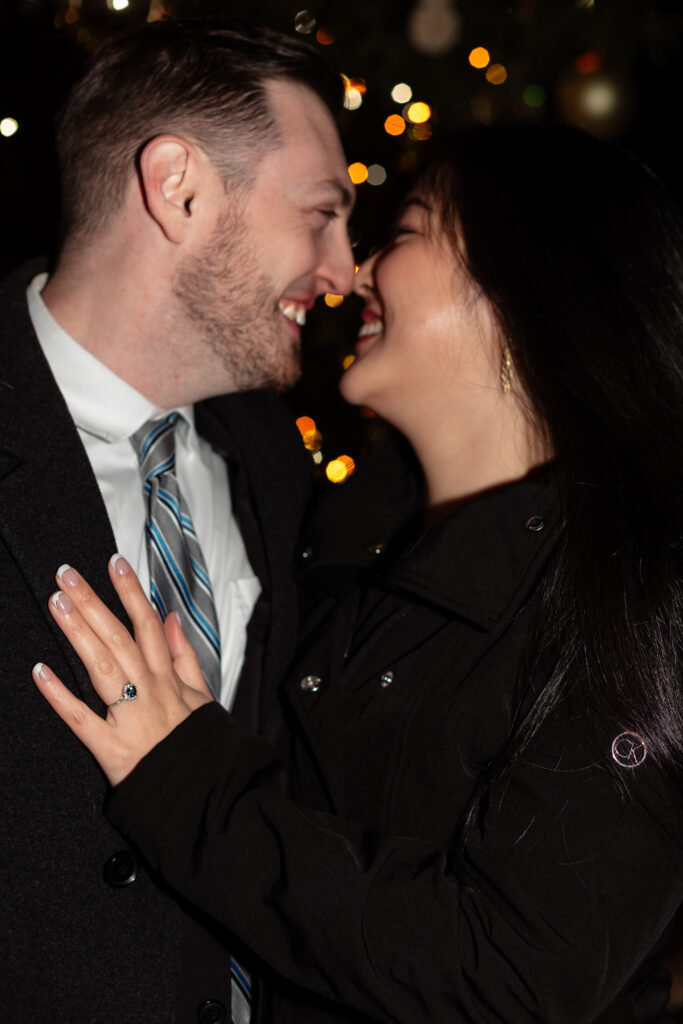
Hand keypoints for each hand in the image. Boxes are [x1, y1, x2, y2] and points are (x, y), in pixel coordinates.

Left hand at [33, 555, 211, 785]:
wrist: (203, 793)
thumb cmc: (199, 744)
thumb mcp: (202, 695)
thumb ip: (184, 655)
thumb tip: (171, 618)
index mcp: (169, 678)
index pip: (149, 624)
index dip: (131, 592)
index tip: (114, 563)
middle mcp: (149, 691)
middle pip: (118, 638)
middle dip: (93, 602)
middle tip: (66, 575)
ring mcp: (129, 718)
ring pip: (101, 667)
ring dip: (77, 632)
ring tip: (56, 603)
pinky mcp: (110, 748)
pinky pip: (80, 719)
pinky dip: (59, 695)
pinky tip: (39, 670)